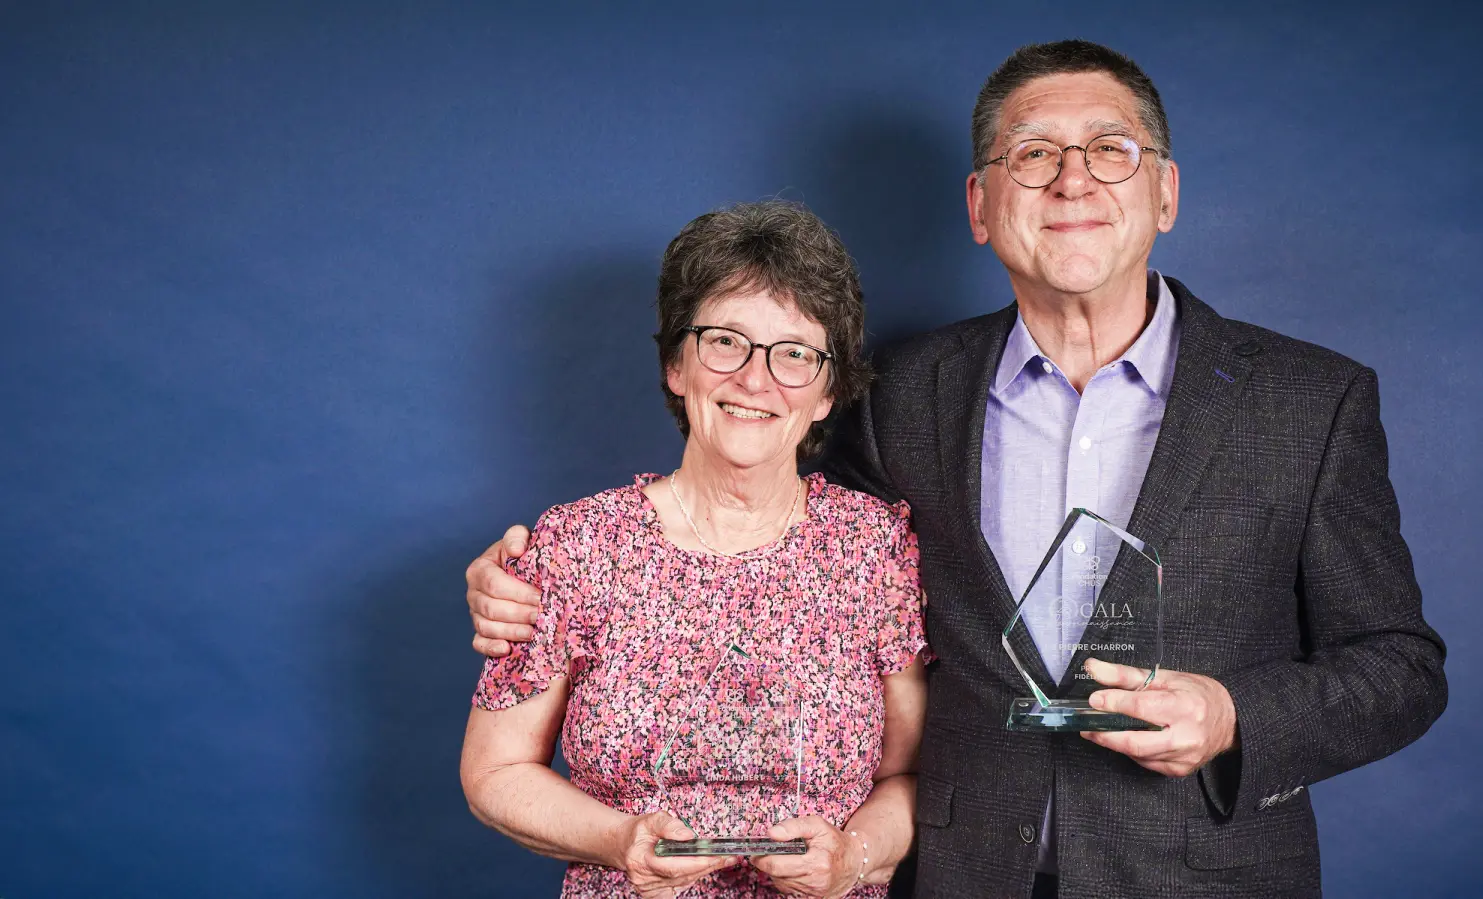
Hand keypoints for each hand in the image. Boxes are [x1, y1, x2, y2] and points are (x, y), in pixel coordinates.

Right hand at [466, 524, 540, 656]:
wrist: (524, 573)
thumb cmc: (523, 555)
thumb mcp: (521, 539)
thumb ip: (517, 537)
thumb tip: (517, 550)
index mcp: (479, 569)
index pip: (495, 584)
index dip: (519, 593)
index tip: (541, 597)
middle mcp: (473, 593)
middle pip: (491, 608)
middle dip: (519, 614)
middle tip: (542, 616)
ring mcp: (475, 614)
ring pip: (486, 627)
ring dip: (512, 632)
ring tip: (534, 632)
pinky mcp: (481, 632)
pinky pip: (480, 643)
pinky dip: (491, 648)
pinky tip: (508, 649)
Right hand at [616, 812, 738, 898]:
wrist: (624, 845)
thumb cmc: (639, 832)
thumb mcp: (651, 820)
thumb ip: (668, 825)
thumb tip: (688, 836)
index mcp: (640, 859)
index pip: (673, 866)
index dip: (697, 862)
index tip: (717, 856)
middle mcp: (644, 878)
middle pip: (682, 876)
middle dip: (707, 865)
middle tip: (728, 857)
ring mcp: (649, 889)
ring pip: (684, 882)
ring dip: (703, 871)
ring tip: (722, 859)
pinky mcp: (655, 894)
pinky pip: (680, 887)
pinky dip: (693, 876)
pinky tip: (703, 867)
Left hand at [750, 816, 861, 897]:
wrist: (855, 862)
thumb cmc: (835, 842)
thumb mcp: (817, 825)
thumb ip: (793, 827)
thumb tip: (771, 833)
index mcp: (816, 863)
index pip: (777, 865)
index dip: (762, 858)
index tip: (755, 852)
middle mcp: (815, 882)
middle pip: (777, 876)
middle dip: (768, 864)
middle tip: (765, 854)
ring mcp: (814, 893)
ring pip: (782, 884)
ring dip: (778, 872)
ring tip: (784, 859)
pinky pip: (791, 891)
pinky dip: (787, 880)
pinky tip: (793, 870)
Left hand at [1080, 657, 1238, 776]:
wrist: (1231, 721)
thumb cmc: (1197, 694)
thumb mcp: (1164, 677)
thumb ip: (1126, 675)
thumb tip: (1093, 667)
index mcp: (1185, 706)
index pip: (1142, 707)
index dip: (1115, 703)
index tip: (1094, 699)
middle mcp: (1187, 736)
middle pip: (1136, 741)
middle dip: (1105, 734)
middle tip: (1086, 725)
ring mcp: (1184, 757)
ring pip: (1138, 754)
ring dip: (1114, 743)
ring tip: (1099, 730)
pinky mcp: (1180, 770)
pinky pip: (1147, 763)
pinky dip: (1132, 751)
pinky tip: (1126, 739)